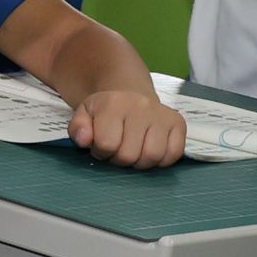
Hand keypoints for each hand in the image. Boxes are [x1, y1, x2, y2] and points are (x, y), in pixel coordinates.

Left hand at [70, 88, 185, 168]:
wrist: (129, 94)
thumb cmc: (105, 111)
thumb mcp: (84, 114)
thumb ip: (78, 128)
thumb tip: (84, 140)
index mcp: (114, 104)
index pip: (107, 144)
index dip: (101, 152)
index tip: (101, 146)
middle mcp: (141, 106)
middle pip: (129, 154)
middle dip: (120, 159)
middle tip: (117, 150)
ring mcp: (162, 114)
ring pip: (153, 156)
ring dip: (140, 162)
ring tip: (134, 151)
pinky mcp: (178, 123)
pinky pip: (174, 154)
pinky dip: (161, 160)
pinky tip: (149, 150)